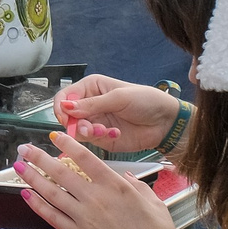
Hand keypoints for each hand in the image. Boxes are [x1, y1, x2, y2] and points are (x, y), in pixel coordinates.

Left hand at [14, 134, 182, 228]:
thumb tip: (126, 176)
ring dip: (33, 178)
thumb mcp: (153, 202)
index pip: (85, 158)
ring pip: (52, 193)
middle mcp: (96, 198)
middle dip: (40, 158)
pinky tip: (27, 195)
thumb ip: (137, 185)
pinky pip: (53, 218)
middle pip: (61, 173)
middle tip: (25, 148)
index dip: (68, 144)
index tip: (55, 136)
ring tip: (19, 167)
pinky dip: (38, 205)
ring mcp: (84, 218)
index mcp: (115, 186)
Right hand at [54, 75, 183, 156]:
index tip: (66, 117)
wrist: (165, 123)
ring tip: (104, 131)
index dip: (62, 107)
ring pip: (76, 130)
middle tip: (88, 128)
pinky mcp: (102, 138)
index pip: (65, 96)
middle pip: (68, 115)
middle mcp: (90, 104)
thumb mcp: (119, 97)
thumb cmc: (146, 101)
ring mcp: (95, 121)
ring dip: (88, 132)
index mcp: (91, 87)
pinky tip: (114, 133)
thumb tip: (66, 107)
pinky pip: (90, 141)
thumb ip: (92, 104)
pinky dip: (100, 138)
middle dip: (76, 123)